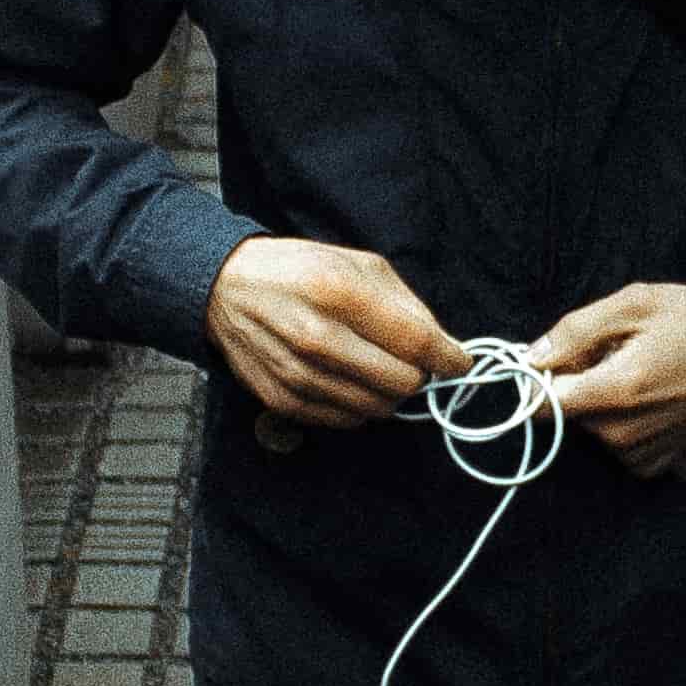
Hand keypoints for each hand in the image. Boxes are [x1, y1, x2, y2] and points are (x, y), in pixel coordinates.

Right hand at [207, 236, 466, 427]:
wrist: (226, 289)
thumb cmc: (300, 270)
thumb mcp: (358, 265)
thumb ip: (406, 305)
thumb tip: (444, 348)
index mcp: (339, 292)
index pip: (416, 341)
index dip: (448, 358)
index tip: (458, 361)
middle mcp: (317, 337)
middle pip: (402, 382)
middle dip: (416, 374)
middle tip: (408, 360)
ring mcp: (297, 374)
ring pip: (377, 408)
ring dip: (387, 392)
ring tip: (374, 367)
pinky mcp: (281, 400)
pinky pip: (346, 421)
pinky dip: (358, 405)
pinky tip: (347, 379)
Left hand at [534, 280, 685, 481]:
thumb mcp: (634, 304)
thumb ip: (575, 331)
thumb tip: (530, 357)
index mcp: (615, 393)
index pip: (540, 405)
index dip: (540, 381)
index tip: (560, 361)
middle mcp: (626, 435)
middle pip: (571, 416)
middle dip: (582, 386)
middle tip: (619, 357)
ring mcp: (646, 456)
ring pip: (597, 432)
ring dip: (608, 406)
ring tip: (645, 376)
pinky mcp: (665, 465)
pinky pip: (626, 448)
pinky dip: (634, 425)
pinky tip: (660, 400)